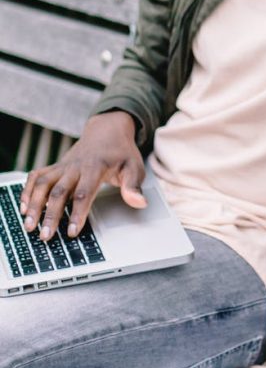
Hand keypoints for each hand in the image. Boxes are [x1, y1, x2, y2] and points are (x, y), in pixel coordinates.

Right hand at [20, 111, 147, 240]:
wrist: (107, 131)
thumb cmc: (121, 152)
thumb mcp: (134, 167)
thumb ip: (133, 186)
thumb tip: (139, 203)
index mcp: (95, 167)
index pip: (84, 193)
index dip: (77, 213)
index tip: (73, 231)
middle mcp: (75, 167)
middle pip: (59, 192)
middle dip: (51, 215)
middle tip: (46, 235)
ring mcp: (63, 166)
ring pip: (43, 184)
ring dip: (33, 204)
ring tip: (29, 225)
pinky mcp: (55, 166)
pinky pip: (36, 176)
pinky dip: (27, 190)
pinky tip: (23, 207)